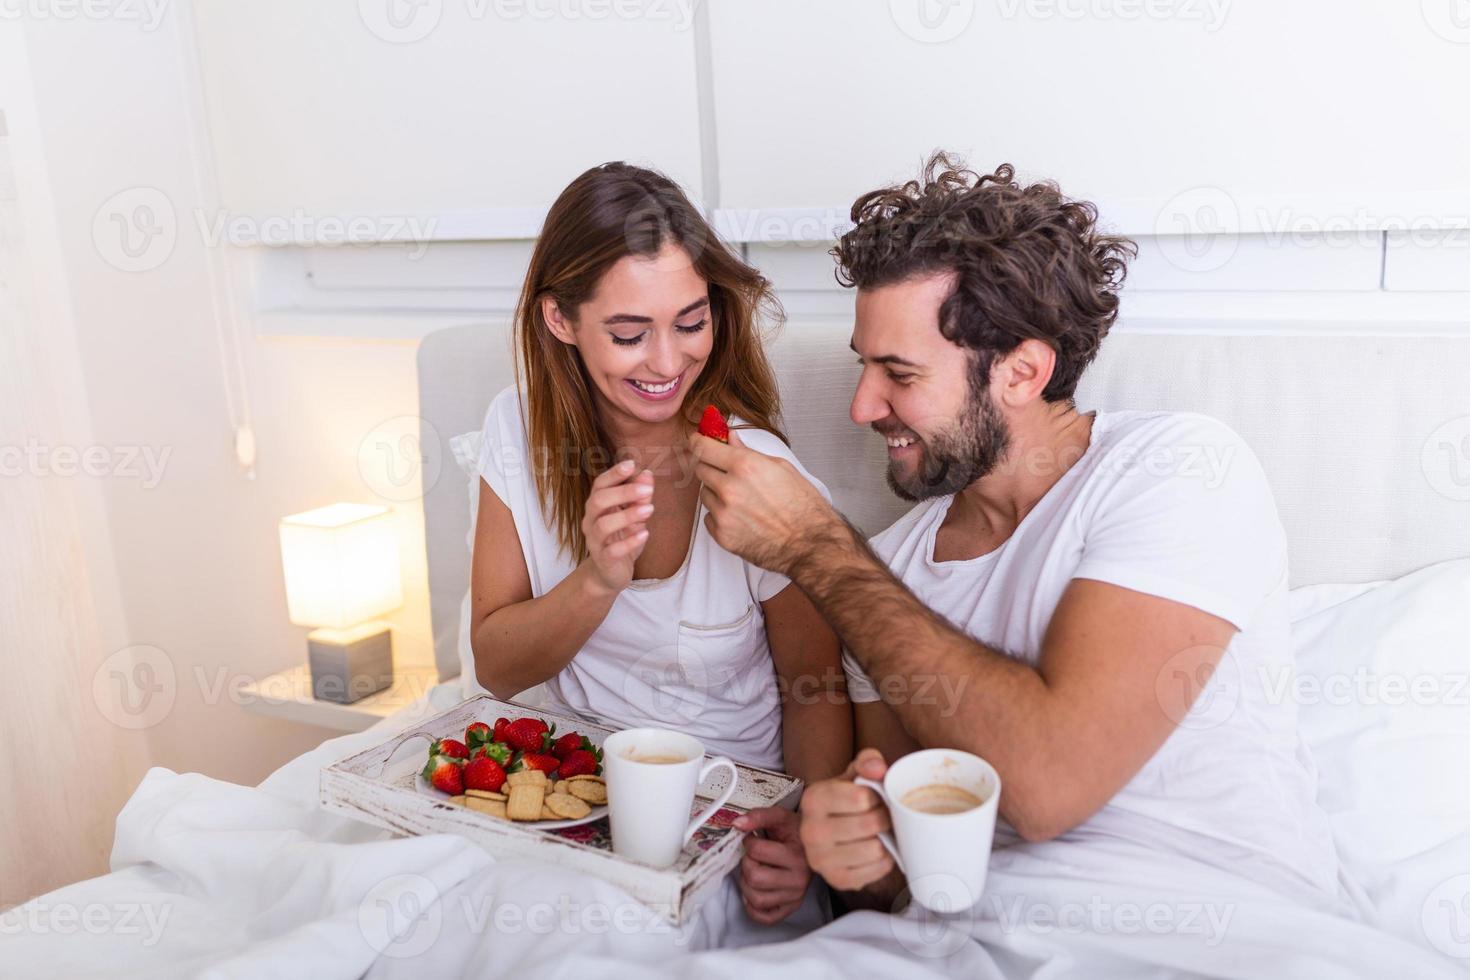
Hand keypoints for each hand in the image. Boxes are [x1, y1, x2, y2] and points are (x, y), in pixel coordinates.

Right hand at [580, 459, 654, 594]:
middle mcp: (591, 521)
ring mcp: (595, 541)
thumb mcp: (635, 515)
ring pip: (603, 525)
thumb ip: (640, 496)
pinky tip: (645, 533)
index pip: (600, 485)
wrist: (610, 573)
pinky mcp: (603, 560)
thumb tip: (647, 473)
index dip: (614, 474)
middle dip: (623, 492)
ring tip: (650, 510)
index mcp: (597, 506)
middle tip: (647, 489)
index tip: (631, 464)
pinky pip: (612, 551)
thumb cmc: (622, 539)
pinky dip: (629, 542)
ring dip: (627, 515)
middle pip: (599, 501)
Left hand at [690, 429, 841, 575]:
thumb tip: (730, 439)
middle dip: (711, 467)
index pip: (703, 447)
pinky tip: (742, 517)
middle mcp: (730, 488)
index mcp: (745, 466)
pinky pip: (709, 518)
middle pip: (700, 469)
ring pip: (705, 494)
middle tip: (728, 473)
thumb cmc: (803, 507)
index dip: (698, 442)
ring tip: (743, 500)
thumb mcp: (781, 468)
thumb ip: (749, 452)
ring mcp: (724, 513)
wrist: (809, 544)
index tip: (697, 441)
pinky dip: (720, 516)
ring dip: (717, 493)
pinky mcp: (722, 535)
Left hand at [733, 806, 810, 924]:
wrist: (814, 844)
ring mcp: (795, 896)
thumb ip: (758, 816)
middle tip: (753, 857)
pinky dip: (753, 907)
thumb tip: (737, 824)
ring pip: (756, 899)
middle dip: (747, 863)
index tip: (754, 839)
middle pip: (754, 878)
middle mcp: (799, 880)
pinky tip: (756, 890)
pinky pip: (764, 917)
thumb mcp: (780, 817)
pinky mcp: (791, 908)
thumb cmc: (795, 832)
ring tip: (754, 871)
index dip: (749, 842)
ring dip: (747, 884)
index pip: (757, 852)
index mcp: (797, 856)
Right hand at [798, 748, 895, 892]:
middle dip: (884, 818)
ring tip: (880, 833)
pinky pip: (877, 869)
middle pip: (870, 824)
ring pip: (875, 849)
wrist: (831, 833)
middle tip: (883, 816)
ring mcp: (821, 859)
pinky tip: (876, 850)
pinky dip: (884, 859)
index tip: (876, 798)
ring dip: (885, 840)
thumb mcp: (854, 775)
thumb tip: (878, 768)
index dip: (878, 797)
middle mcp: (810, 831)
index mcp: (813, 799)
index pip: (861, 798)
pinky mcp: (837, 880)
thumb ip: (867, 761)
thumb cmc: (846, 800)